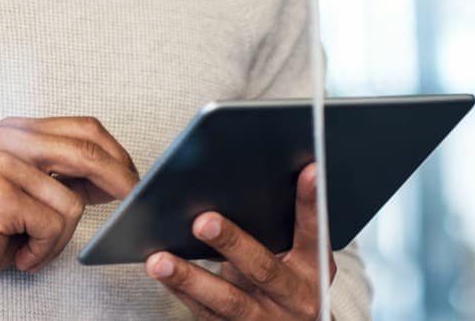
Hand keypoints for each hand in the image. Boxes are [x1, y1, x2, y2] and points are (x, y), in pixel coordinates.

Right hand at [0, 116, 139, 299]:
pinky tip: (20, 255)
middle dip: (119, 183)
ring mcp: (1, 164)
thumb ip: (63, 175)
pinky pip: (52, 226)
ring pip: (72, 202)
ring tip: (32, 247)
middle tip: (133, 206)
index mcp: (17, 131)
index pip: (84, 127)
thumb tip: (117, 176)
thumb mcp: (27, 190)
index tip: (135, 179)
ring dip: (59, 238)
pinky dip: (43, 251)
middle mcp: (8, 140)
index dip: (117, 153)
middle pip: (87, 152)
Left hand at [146, 163, 337, 319]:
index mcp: (314, 268)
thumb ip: (280, 227)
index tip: (308, 169)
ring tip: (160, 260)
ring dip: (190, 278)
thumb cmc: (286, 279)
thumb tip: (241, 178)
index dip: (311, 201)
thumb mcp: (295, 257)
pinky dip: (182, 291)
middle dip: (232, 243)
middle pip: (263, 268)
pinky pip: (206, 313)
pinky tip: (161, 272)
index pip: (314, 230)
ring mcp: (266, 319)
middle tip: (203, 222)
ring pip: (228, 300)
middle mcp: (295, 297)